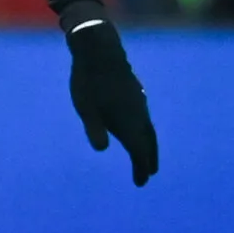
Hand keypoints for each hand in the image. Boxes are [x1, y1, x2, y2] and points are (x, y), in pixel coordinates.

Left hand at [68, 18, 158, 185]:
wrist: (99, 50)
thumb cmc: (89, 81)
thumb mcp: (85, 107)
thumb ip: (94, 128)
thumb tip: (101, 149)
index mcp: (129, 121)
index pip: (139, 151)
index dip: (141, 167)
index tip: (140, 182)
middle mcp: (139, 114)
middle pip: (148, 142)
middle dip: (148, 159)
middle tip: (147, 175)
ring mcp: (139, 103)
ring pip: (148, 129)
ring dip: (148, 145)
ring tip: (145, 156)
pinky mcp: (135, 94)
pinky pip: (144, 118)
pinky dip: (144, 130)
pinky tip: (139, 129)